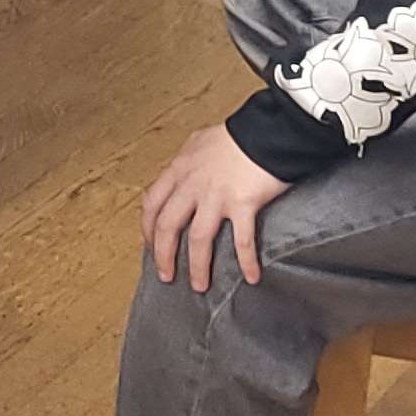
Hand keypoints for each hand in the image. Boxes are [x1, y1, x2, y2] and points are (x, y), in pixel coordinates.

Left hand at [141, 123, 289, 289]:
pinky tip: (251, 277)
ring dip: (198, 267)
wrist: (267, 129)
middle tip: (165, 275)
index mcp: (180, 169)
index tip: (150, 244)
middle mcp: (192, 184)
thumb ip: (190, 160)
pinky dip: (246, 261)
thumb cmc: (238, 135)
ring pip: (198, 239)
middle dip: (163, 254)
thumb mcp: (201, 142)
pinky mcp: (242, 204)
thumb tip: (183, 170)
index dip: (147, 228)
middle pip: (168, 226)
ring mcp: (216, 195)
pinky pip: (242, 240)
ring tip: (200, 286)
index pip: (152, 203)